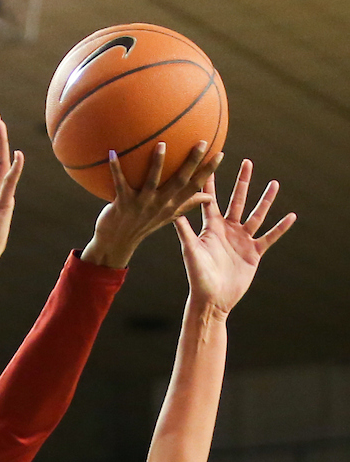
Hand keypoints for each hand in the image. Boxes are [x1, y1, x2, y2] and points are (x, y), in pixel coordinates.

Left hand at [80, 141, 221, 268]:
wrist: (116, 243)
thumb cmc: (142, 225)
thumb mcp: (167, 216)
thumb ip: (186, 204)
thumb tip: (209, 197)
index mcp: (171, 206)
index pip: (194, 188)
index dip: (207, 172)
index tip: (220, 154)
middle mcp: (159, 205)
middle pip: (179, 182)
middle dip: (191, 163)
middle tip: (202, 142)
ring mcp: (142, 205)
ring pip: (152, 182)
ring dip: (157, 163)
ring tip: (162, 143)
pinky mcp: (123, 204)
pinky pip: (120, 183)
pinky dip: (116, 169)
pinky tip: (112, 152)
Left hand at [174, 159, 296, 315]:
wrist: (212, 300)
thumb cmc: (197, 277)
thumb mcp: (191, 252)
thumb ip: (184, 231)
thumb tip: (171, 212)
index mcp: (211, 228)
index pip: (211, 199)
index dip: (211, 181)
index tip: (212, 161)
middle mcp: (227, 231)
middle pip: (237, 201)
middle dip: (242, 182)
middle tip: (248, 162)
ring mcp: (242, 241)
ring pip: (256, 215)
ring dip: (265, 200)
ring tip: (274, 183)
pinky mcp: (254, 253)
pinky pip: (270, 237)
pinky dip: (280, 228)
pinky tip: (291, 216)